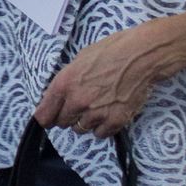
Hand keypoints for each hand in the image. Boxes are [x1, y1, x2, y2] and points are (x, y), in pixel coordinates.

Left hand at [32, 24, 165, 140]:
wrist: (141, 56)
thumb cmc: (111, 51)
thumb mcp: (80, 59)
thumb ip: (67, 80)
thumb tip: (60, 96)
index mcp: (64, 84)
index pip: (44, 114)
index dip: (46, 117)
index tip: (49, 118)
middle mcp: (77, 101)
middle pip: (62, 123)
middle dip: (67, 116)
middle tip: (78, 108)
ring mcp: (96, 113)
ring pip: (81, 129)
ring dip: (85, 121)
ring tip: (97, 107)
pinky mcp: (115, 121)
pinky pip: (100, 134)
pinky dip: (102, 127)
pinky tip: (108, 114)